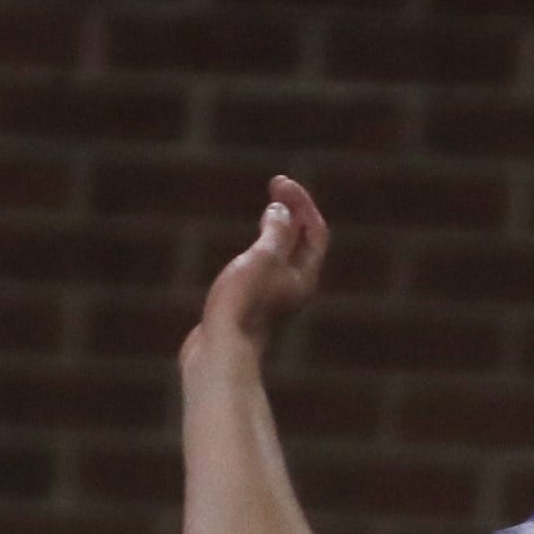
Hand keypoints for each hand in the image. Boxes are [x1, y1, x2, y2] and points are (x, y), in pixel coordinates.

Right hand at [199, 174, 328, 347]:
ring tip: (269, 210)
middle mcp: (294, 286)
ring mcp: (272, 296)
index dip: (301, 203)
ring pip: (284, 255)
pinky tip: (247, 249)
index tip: (279, 183)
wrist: (219, 350)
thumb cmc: (243, 303)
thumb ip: (276, 232)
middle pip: (302, 242)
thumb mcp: (263, 258)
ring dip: (279, 230)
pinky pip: (264, 268)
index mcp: (304, 276)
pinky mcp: (251, 303)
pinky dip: (261, 249)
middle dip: (293, 212)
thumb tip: (281, 212)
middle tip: (276, 186)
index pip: (315, 231)